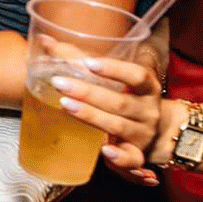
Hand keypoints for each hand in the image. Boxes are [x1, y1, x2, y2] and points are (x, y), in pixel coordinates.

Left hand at [51, 57, 165, 187]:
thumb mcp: (113, 78)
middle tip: (59, 83)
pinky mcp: (137, 154)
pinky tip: (104, 150)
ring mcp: (143, 133)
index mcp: (147, 87)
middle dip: (87, 92)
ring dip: (91, 116)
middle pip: (119, 102)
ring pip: (118, 126)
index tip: (89, 63)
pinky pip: (132, 159)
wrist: (156, 132)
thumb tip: (45, 42)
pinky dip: (120, 158)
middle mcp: (148, 110)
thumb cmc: (126, 97)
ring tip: (65, 105)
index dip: (115, 69)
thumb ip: (81, 59)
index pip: (137, 75)